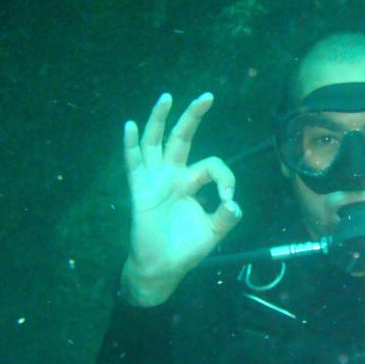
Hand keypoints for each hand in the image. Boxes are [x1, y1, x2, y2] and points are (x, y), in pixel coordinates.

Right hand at [121, 92, 241, 306]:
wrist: (163, 267)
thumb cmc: (187, 248)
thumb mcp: (214, 232)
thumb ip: (226, 218)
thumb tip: (235, 204)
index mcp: (192, 181)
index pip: (212, 165)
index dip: (225, 177)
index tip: (229, 199)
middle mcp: (173, 174)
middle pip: (183, 138)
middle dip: (193, 117)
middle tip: (208, 96)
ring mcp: (155, 179)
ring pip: (156, 142)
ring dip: (160, 119)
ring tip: (167, 97)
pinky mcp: (140, 190)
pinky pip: (133, 163)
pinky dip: (130, 144)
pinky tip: (130, 125)